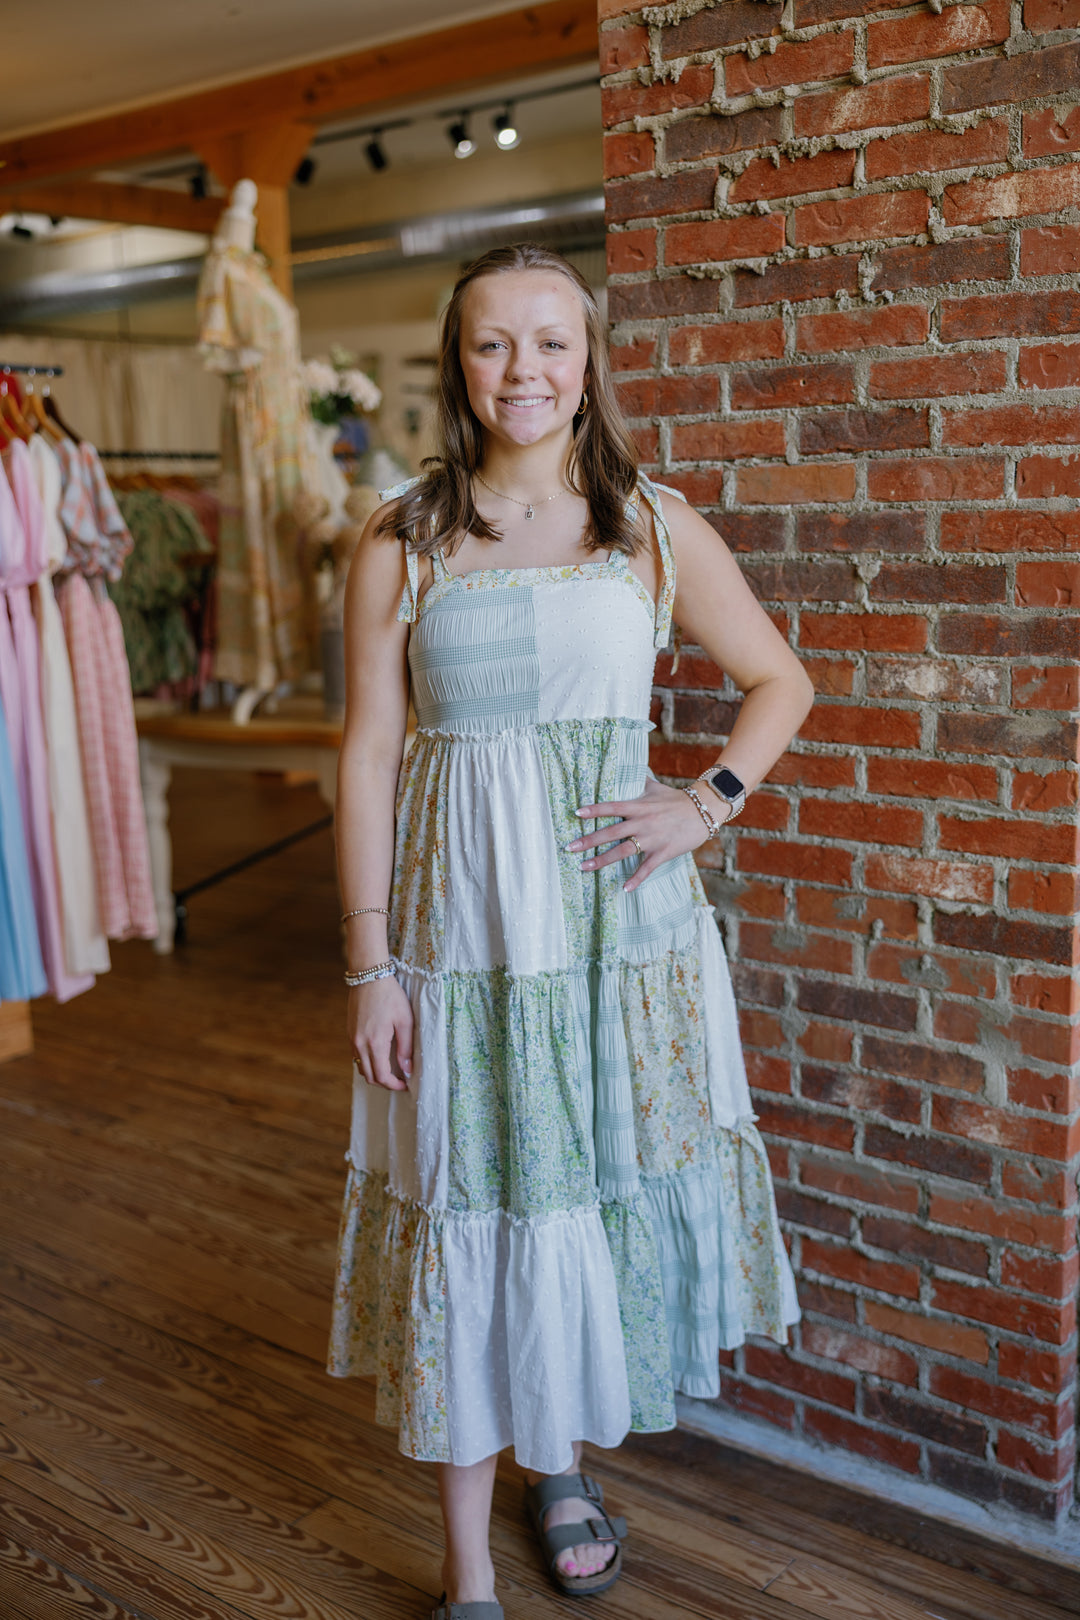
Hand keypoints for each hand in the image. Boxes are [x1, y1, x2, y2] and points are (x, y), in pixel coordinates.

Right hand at [348, 975, 412, 1090]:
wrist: (369, 976)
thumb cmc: (390, 996)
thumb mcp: (405, 1020)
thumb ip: (406, 1047)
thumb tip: (408, 1069)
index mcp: (375, 1043)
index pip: (382, 1076)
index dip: (394, 1085)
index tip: (405, 1085)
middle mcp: (360, 1044)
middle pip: (369, 1076)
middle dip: (384, 1083)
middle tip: (399, 1081)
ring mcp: (352, 1039)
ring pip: (361, 1067)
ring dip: (374, 1074)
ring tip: (390, 1071)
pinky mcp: (350, 1032)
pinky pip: (356, 1055)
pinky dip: (367, 1062)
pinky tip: (379, 1056)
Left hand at [569, 777, 725, 892]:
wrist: (704, 811)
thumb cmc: (677, 799)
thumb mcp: (655, 787)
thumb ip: (637, 782)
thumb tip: (624, 769)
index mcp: (639, 806)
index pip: (611, 807)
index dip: (594, 810)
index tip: (576, 813)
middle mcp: (642, 823)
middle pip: (610, 832)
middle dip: (588, 840)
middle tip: (569, 847)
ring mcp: (652, 839)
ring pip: (622, 851)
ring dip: (602, 860)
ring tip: (584, 867)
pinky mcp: (663, 852)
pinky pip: (647, 868)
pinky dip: (636, 879)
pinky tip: (624, 888)